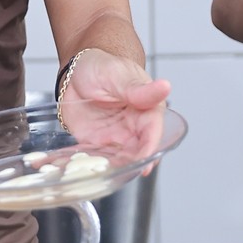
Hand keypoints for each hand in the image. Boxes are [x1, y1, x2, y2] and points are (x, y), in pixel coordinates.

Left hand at [58, 49, 170, 165]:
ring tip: (108, 175)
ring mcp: (114, 138)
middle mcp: (133, 128)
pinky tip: (88, 174)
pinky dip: (93, 167)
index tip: (146, 160)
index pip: (152, 132)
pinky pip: (96, 158)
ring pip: (119, 159)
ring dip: (114, 169)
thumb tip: (165, 86)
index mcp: (147, 110)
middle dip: (134, 164)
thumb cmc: (103, 66)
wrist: (76, 70)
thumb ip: (139, 89)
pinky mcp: (95, 143)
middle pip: (138, 151)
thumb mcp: (118, 75)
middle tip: (127, 172)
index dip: (150, 147)